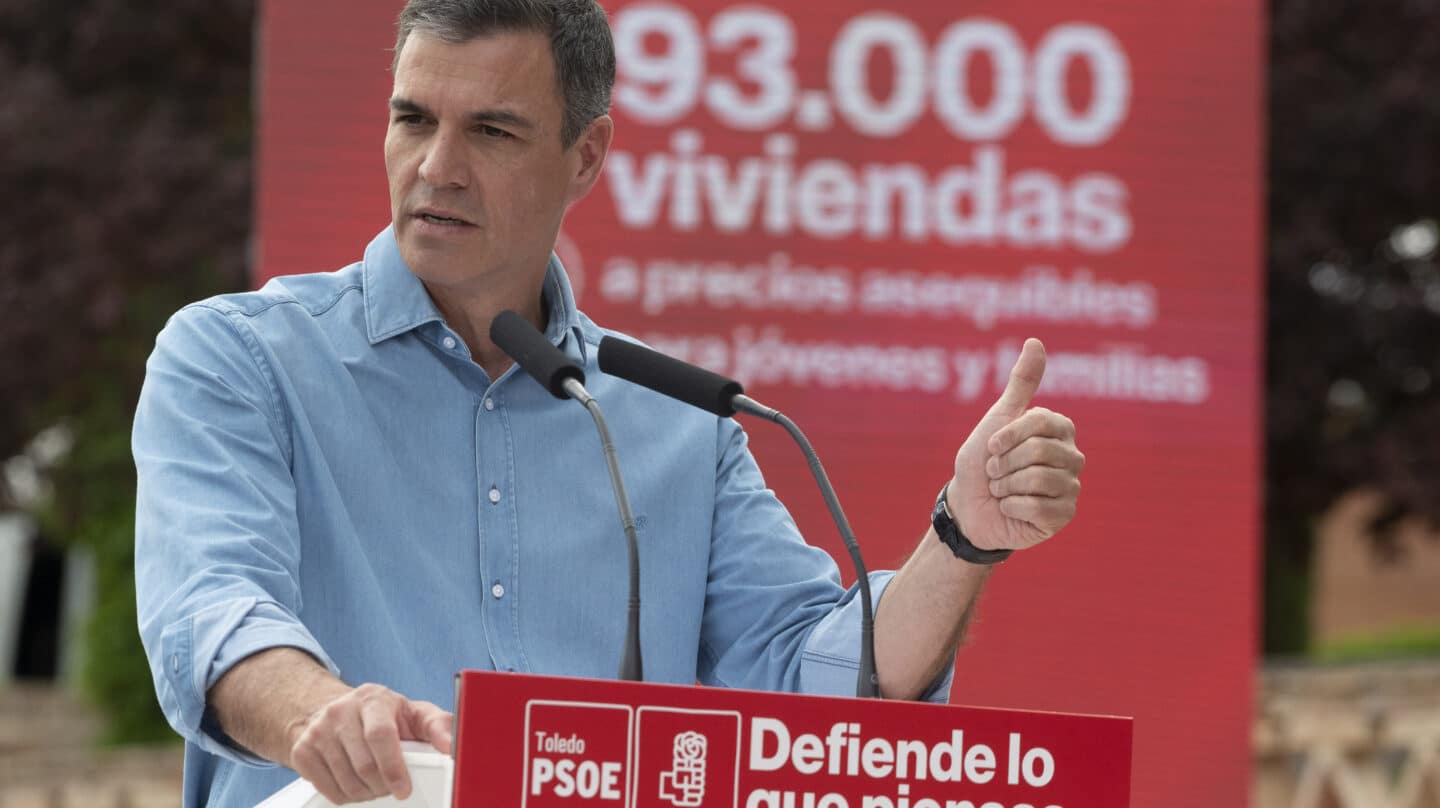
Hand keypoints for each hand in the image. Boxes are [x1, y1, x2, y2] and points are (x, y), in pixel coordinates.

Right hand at [284, 683, 453, 804]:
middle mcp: (341, 710)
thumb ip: (438, 726)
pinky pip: (327, 788)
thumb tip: (452, 746)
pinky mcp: (302, 750)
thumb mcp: (413, 714)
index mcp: (372, 698)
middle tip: (392, 787)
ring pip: (346, 781)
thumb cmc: (384, 716)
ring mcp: (318, 730)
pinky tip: (355, 782)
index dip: (394, 767)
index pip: (381, 735)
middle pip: (364, 764)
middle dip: (383, 785)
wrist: (337, 714)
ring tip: (376, 784)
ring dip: (367, 793)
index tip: (403, 789)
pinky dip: (346, 796)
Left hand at [949, 338, 1084, 551]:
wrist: (968, 506)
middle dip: (1004, 463)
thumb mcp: (998, 418)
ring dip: (1006, 485)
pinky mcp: (1064, 515)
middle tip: (995, 472)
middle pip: (1039, 452)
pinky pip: (1037, 507)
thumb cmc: (982, 461)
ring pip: (1038, 479)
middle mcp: (1072, 457)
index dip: (1007, 435)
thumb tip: (1035, 341)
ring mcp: (1071, 487)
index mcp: (1060, 430)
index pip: (1039, 422)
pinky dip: (1011, 506)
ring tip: (1002, 489)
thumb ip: (1022, 382)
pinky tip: (1010, 509)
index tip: (992, 446)